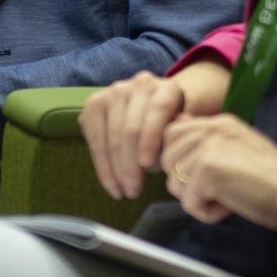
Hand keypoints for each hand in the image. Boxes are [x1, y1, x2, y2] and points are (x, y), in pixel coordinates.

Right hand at [79, 62, 232, 199]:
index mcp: (167, 89)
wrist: (153, 115)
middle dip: (131, 163)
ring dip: (116, 169)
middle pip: (131, 127)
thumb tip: (171, 148)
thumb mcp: (181, 135)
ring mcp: (114, 92)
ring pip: (112, 135)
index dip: (151, 138)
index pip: (158, 110)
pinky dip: (102, 166)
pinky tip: (111, 184)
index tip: (146, 165)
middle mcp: (140, 85)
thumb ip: (177, 140)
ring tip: (123, 192)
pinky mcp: (95, 104)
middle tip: (134, 191)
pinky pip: (94, 138)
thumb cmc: (172, 132)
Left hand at [158, 114, 276, 231]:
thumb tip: (177, 130)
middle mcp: (210, 128)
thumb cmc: (272, 179)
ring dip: (199, 199)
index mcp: (218, 122)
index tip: (203, 173)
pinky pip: (189, 203)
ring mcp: (207, 147)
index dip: (180, 159)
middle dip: (187, 181)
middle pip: (167, 160)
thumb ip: (207, 141)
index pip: (172, 134)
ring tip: (229, 194)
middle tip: (221, 186)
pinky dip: (208, 213)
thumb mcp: (237, 148)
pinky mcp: (207, 169)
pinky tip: (231, 204)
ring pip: (175, 184)